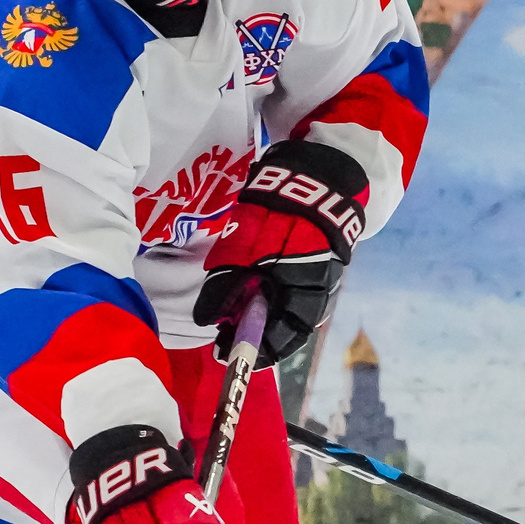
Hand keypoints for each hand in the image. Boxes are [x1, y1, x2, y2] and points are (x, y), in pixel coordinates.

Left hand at [192, 139, 367, 365]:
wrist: (313, 172)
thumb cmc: (279, 213)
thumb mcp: (244, 252)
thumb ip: (226, 289)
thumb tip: (207, 319)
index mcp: (306, 296)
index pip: (281, 339)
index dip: (252, 350)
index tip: (224, 352)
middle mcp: (317, 293)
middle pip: (283, 326)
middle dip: (253, 331)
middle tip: (222, 330)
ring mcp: (317, 275)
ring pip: (285, 307)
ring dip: (258, 311)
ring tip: (231, 308)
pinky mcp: (311, 260)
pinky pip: (288, 288)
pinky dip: (267, 293)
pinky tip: (248, 285)